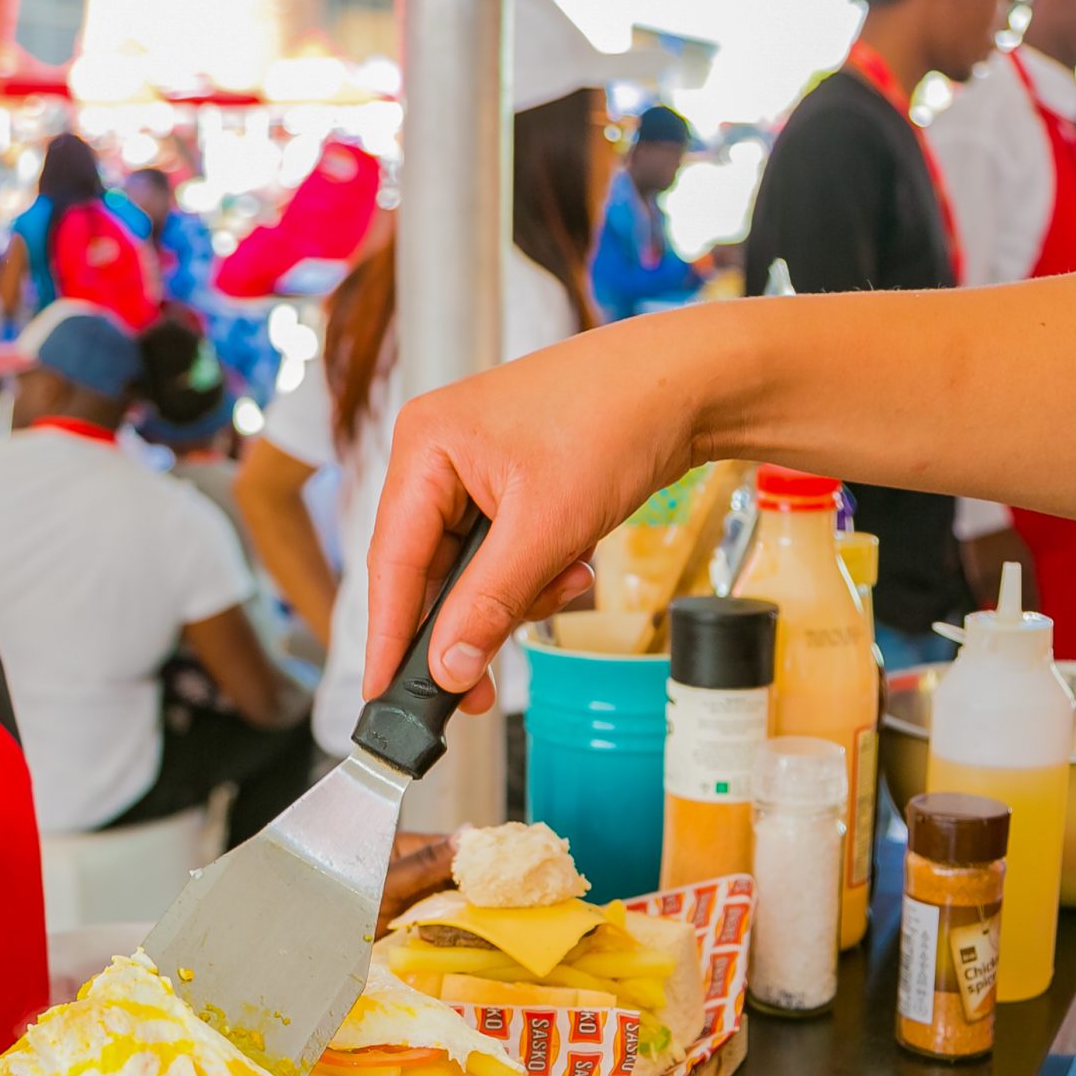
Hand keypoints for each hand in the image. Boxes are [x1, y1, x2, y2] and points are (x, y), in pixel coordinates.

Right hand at [363, 324, 699, 712]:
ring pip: (472, 569)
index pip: (391, 560)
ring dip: (518, 593)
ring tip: (569, 579)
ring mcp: (476, 469)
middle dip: (470, 620)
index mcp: (425, 445)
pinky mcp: (514, 483)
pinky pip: (505, 553)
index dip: (386, 634)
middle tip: (479, 687)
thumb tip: (448, 669)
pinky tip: (576, 561)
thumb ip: (489, 604)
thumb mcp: (547, 526)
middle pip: (429, 570)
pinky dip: (538, 571)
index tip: (381, 693)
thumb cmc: (617, 419)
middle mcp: (440, 455)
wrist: (694, 382)